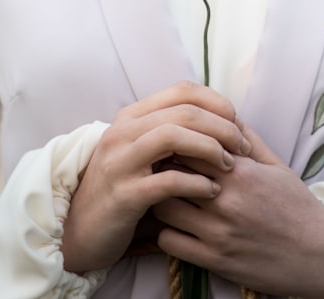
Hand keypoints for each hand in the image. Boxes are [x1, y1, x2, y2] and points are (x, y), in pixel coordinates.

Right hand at [61, 81, 251, 272]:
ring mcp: (120, 162)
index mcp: (131, 117)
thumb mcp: (142, 155)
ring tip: (229, 166)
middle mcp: (122, 133)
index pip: (183, 90)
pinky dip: (197, 183)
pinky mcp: (124, 195)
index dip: (217, 103)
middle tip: (242, 148)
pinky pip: (168, 180)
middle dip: (222, 127)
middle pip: (184, 111)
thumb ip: (171, 134)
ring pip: (173, 136)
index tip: (237, 125)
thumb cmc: (124, 191)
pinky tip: (211, 191)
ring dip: (210, 148)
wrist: (81, 232)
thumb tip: (220, 119)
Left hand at [154, 126, 323, 298]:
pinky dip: (167, 233)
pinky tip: (179, 228)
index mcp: (241, 172)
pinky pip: (168, 242)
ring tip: (169, 198)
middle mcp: (227, 200)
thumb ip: (247, 139)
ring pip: (163, 207)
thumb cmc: (297, 207)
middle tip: (161, 170)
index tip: (173, 147)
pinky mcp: (215, 261)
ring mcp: (219, 232)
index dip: (176, 143)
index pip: (188, 145)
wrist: (321, 255)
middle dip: (161, 169)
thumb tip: (222, 113)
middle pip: (169, 172)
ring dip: (161, 201)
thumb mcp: (276, 166)